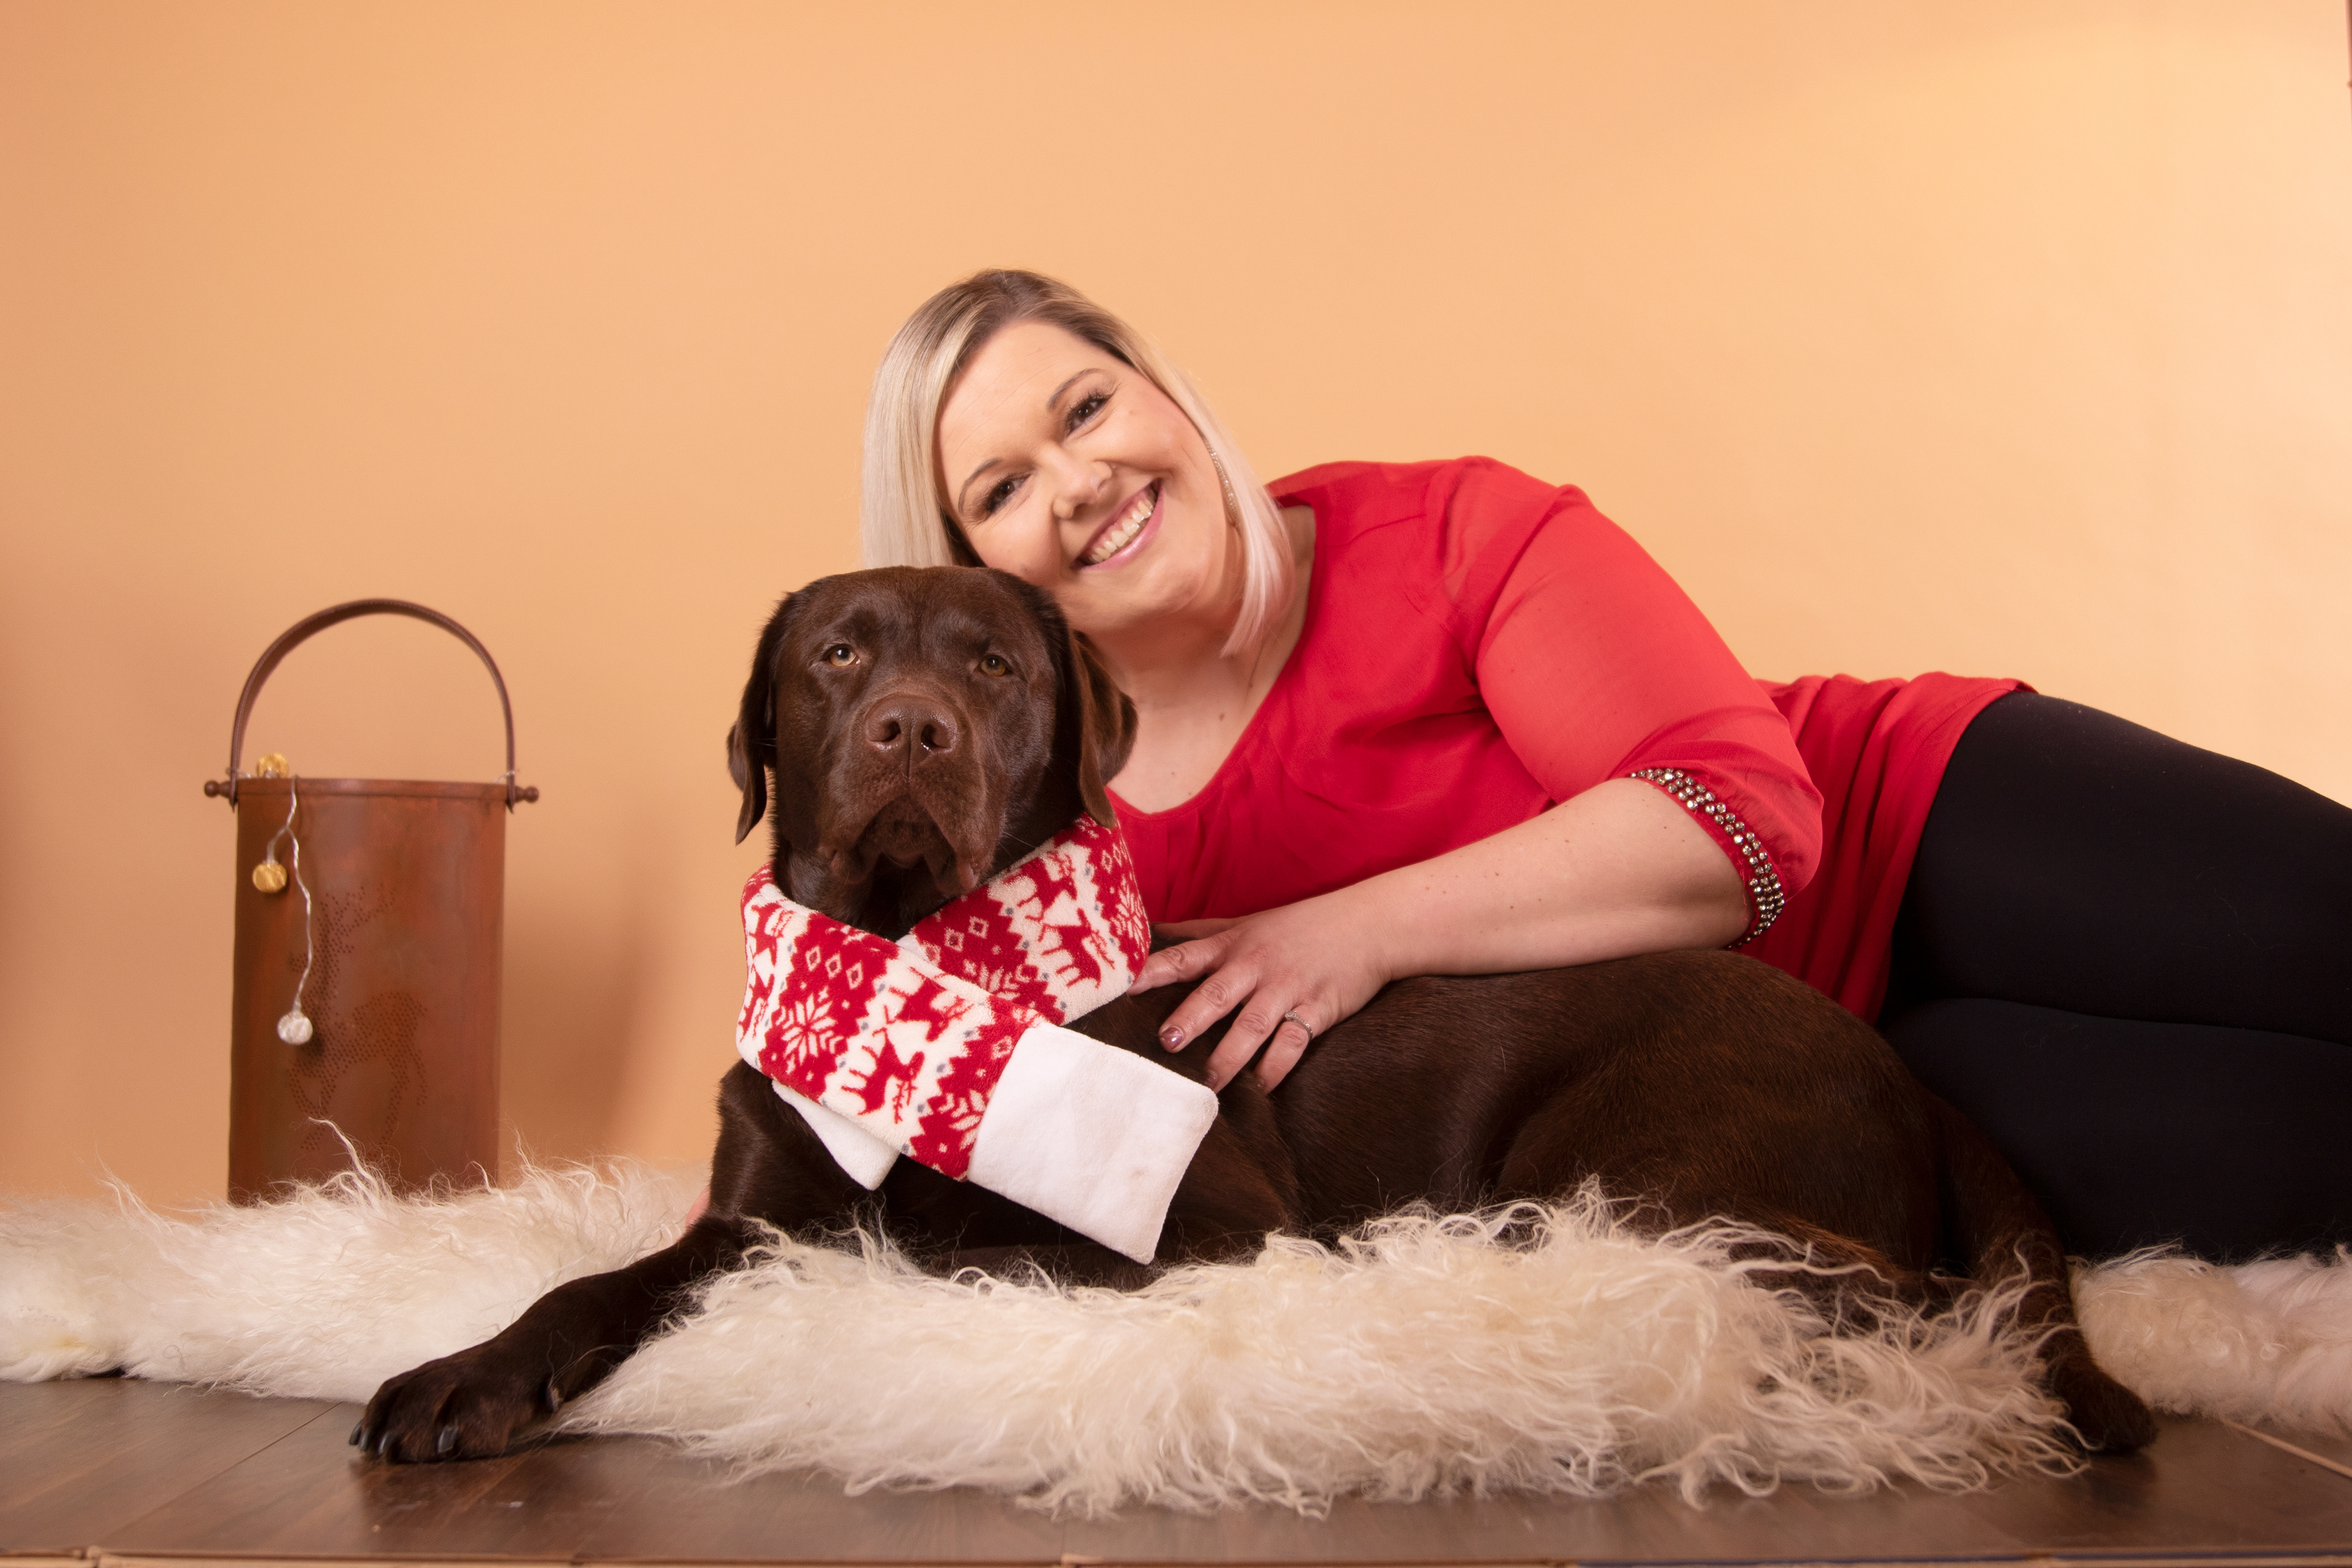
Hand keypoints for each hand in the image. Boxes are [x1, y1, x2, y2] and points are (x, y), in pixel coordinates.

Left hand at [1130, 891, 1393, 1090]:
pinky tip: (1262, 1089)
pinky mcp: (1318, 1008)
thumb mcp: (1247, 922)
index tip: (1123, 988)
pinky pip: (1294, 1042)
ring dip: (1229, 1056)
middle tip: (1166, 1044)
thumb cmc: (1300, 925)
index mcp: (1233, 945)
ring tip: (1208, 1085)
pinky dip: (1278, 1067)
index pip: (1185, 957)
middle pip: (1217, 993)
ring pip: (1253, 1025)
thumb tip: (1154, 928)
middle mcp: (1256, 965)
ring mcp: (1287, 988)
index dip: (1153, 972)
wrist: (1369, 924)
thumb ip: (1200, 931)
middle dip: (1190, 1018)